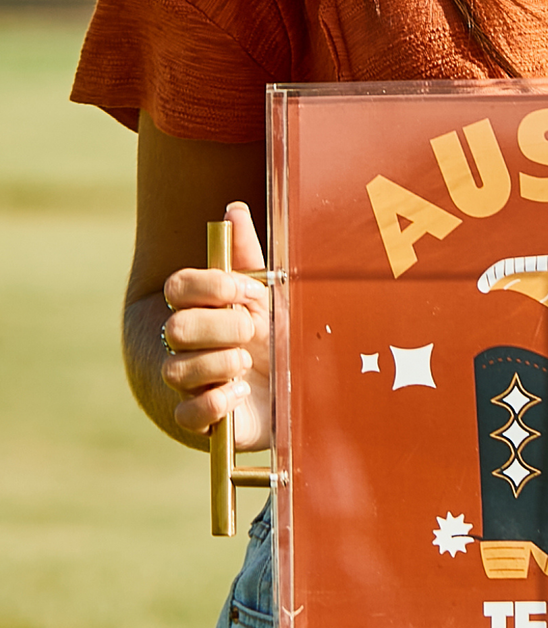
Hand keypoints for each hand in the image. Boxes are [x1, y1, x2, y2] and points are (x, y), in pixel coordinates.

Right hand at [159, 202, 270, 449]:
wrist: (293, 390)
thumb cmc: (276, 336)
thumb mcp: (271, 295)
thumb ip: (249, 255)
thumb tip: (233, 208)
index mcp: (202, 308)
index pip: (178, 286)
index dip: (209, 287)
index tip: (244, 291)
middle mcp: (186, 343)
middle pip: (175, 328)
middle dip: (220, 328)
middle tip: (250, 331)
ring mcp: (189, 382)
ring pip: (176, 370)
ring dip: (219, 365)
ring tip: (247, 365)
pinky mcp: (198, 419)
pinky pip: (187, 414)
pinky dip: (217, 403)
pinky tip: (240, 394)